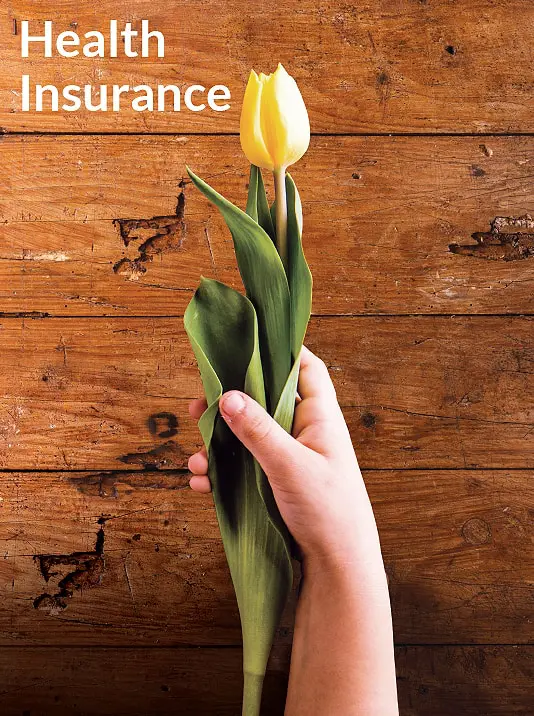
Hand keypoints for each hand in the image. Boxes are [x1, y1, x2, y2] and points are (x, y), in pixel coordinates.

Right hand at [188, 345, 382, 573]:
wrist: (337, 567)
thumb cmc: (329, 510)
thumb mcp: (290, 465)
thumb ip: (259, 431)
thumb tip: (228, 395)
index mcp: (319, 418)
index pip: (307, 369)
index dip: (283, 352)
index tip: (250, 343)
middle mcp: (304, 433)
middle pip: (265, 403)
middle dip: (231, 404)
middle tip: (199, 406)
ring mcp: (289, 459)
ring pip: (248, 438)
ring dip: (220, 445)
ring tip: (198, 458)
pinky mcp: (276, 484)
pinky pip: (244, 469)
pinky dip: (223, 473)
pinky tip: (203, 483)